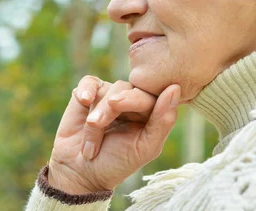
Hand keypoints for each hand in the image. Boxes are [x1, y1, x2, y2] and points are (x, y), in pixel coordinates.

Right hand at [48, 76, 180, 193]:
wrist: (80, 173)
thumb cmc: (116, 163)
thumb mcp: (144, 148)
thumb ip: (163, 121)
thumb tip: (175, 88)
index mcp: (151, 112)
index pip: (148, 95)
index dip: (133, 98)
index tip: (115, 105)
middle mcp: (132, 100)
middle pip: (125, 89)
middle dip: (109, 108)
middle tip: (96, 123)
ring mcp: (110, 95)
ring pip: (106, 90)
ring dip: (94, 116)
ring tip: (89, 143)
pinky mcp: (89, 93)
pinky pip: (89, 82)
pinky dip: (85, 90)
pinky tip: (83, 101)